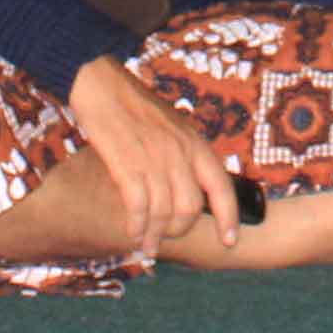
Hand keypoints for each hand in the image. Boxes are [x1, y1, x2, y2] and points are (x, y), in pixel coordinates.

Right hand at [66, 56, 228, 252]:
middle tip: (168, 237)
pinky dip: (137, 225)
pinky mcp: (127, 165)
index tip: (229, 240)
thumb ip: (187, 155)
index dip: (228, 217)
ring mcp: (154, 159)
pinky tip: (133, 232)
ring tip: (147, 245)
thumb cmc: (138, 108)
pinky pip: (138, 207)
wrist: (104, 87)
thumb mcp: (176, 127)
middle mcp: (180, 153)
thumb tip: (194, 189)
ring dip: (155, 235)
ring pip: (163, 213)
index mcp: (196, 144)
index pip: (222, 187)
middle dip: (179, 230)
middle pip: (190, 208)